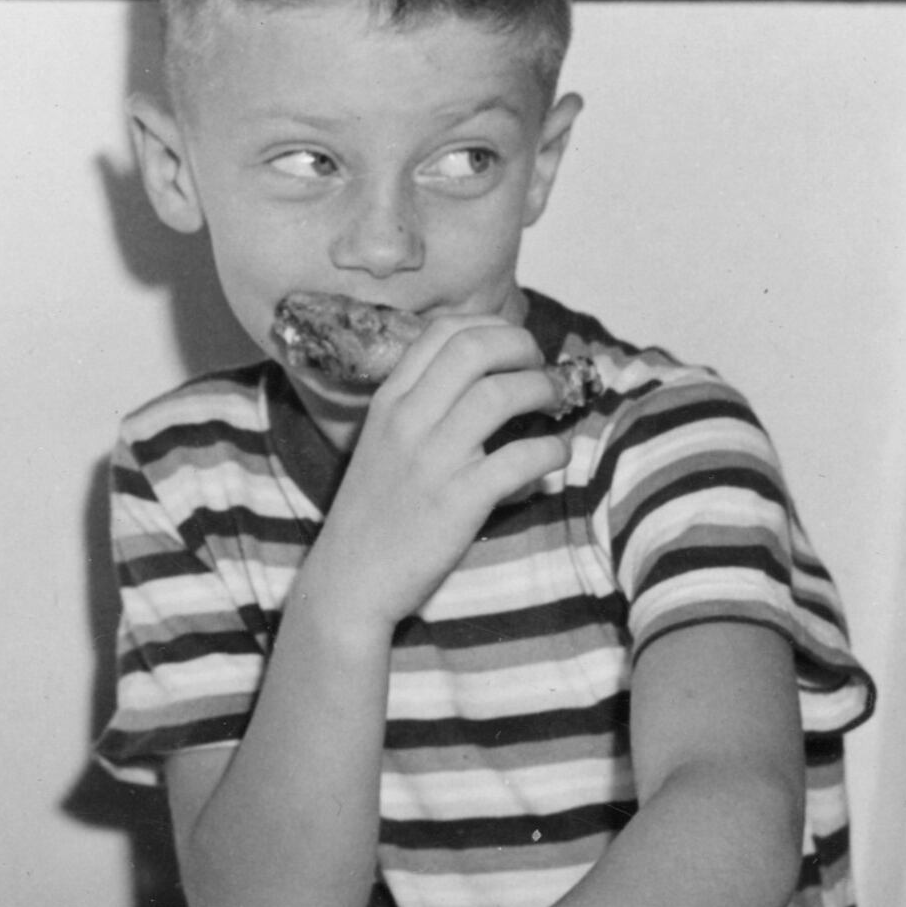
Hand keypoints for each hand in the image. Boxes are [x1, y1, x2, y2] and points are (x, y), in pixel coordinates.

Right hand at [293, 315, 569, 637]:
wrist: (350, 580)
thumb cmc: (374, 513)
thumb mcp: (383, 444)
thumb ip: (422, 409)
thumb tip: (487, 384)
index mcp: (389, 401)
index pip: (443, 331)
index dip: (491, 326)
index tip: (513, 345)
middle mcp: (408, 419)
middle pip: (475, 347)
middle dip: (521, 346)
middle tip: (539, 367)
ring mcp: (433, 459)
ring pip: (500, 394)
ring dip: (542, 389)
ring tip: (555, 403)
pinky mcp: (459, 500)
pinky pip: (520, 458)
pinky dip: (551, 450)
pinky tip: (555, 457)